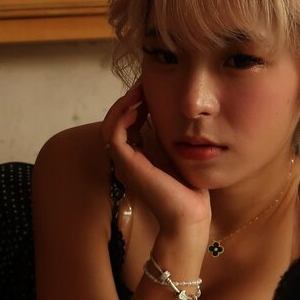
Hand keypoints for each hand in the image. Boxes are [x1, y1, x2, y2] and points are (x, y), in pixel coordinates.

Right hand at [100, 82, 210, 232]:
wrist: (190, 214)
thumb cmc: (189, 188)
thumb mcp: (178, 154)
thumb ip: (170, 136)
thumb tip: (173, 112)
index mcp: (136, 159)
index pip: (125, 125)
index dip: (134, 104)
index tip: (149, 89)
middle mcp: (125, 161)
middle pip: (114, 122)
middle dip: (127, 101)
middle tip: (143, 84)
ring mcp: (124, 163)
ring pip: (109, 125)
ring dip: (122, 105)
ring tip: (139, 91)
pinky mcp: (127, 164)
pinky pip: (113, 133)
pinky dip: (122, 116)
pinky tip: (139, 106)